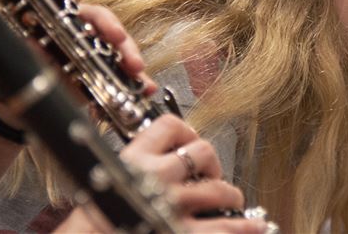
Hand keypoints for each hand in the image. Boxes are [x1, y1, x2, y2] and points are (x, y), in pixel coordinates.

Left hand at [0, 0, 154, 126]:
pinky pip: (124, 72)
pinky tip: (146, 87)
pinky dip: (138, 81)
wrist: (22, 105)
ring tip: (135, 69)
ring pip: (117, 43)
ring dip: (130, 53)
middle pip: (100, 17)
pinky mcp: (104, 71)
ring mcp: (94, 49)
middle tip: (118, 38)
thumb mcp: (16, 61)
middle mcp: (77, 27)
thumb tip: (34, 44)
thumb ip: (26, 51)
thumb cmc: (18, 74)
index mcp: (53, 16)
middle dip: (112, 26)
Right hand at [56, 115, 269, 233]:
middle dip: (213, 167)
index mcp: (134, 160)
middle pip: (204, 152)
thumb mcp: (106, 181)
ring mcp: (170, 206)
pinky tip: (253, 227)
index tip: (190, 144)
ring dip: (230, 197)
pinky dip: (242, 228)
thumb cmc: (94, 220)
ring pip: (220, 190)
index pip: (171, 125)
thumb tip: (173, 161)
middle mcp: (155, 178)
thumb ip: (137, 167)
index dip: (187, 132)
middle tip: (209, 180)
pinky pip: (223, 228)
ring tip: (229, 203)